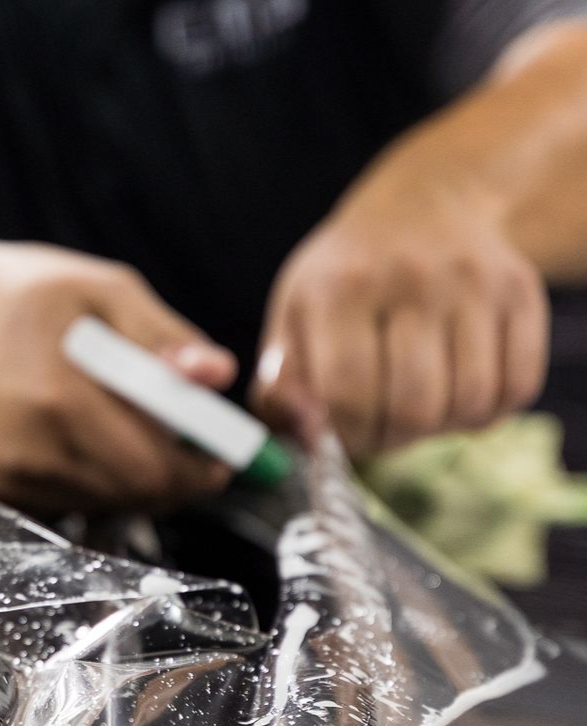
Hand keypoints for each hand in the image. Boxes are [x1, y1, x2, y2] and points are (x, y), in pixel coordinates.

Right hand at [0, 239, 235, 513]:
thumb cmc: (25, 294)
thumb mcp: (103, 289)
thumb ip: (163, 337)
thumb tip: (218, 375)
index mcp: (59, 394)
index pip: (151, 467)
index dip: (199, 470)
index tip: (222, 458)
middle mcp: (26, 447)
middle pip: (132, 496)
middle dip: (173, 478)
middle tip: (185, 446)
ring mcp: (4, 474)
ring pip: (104, 505)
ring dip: (134, 481)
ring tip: (125, 429)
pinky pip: (68, 504)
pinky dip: (93, 482)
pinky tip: (82, 439)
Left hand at [251, 163, 548, 457]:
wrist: (422, 207)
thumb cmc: (344, 284)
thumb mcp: (294, 321)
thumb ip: (283, 391)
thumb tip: (307, 440)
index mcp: (338, 286)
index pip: (345, 393)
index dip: (345, 435)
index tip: (344, 435)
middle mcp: (409, 274)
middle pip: (413, 407)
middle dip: (394, 438)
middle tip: (382, 427)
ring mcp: (472, 280)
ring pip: (469, 402)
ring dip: (442, 426)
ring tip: (419, 406)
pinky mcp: (521, 291)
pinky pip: (517, 386)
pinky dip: (487, 410)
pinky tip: (458, 392)